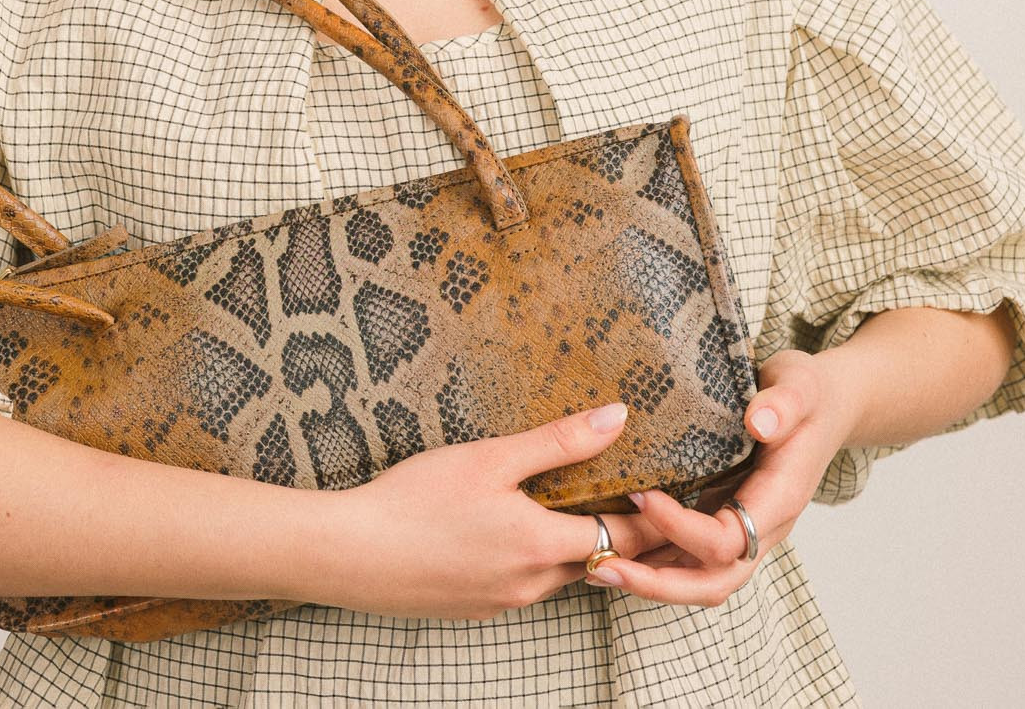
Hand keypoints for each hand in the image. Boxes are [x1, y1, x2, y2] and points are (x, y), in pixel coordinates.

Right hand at [307, 402, 673, 621]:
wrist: (352, 554)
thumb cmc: (416, 500)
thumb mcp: (490, 457)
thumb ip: (558, 440)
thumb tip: (618, 417)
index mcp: (542, 545)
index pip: (625, 539)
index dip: (654, 518)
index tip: (673, 492)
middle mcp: (532, 584)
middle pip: (600, 562)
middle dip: (626, 535)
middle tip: (642, 499)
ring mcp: (504, 601)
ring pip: (562, 574)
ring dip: (579, 545)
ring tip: (583, 504)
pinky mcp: (477, 606)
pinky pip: (527, 583)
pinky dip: (540, 558)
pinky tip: (519, 529)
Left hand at [583, 348, 856, 606]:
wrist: (822, 406)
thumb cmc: (807, 394)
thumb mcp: (799, 386)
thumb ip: (784, 404)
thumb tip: (759, 422)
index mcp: (778, 499)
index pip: (728, 539)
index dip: (682, 527)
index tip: (640, 494)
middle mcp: (760, 526)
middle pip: (713, 580)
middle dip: (658, 583)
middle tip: (602, 567)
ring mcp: (740, 526)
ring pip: (698, 577)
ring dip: (649, 580)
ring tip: (593, 567)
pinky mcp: (722, 517)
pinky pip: (688, 555)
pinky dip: (653, 560)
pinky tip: (611, 549)